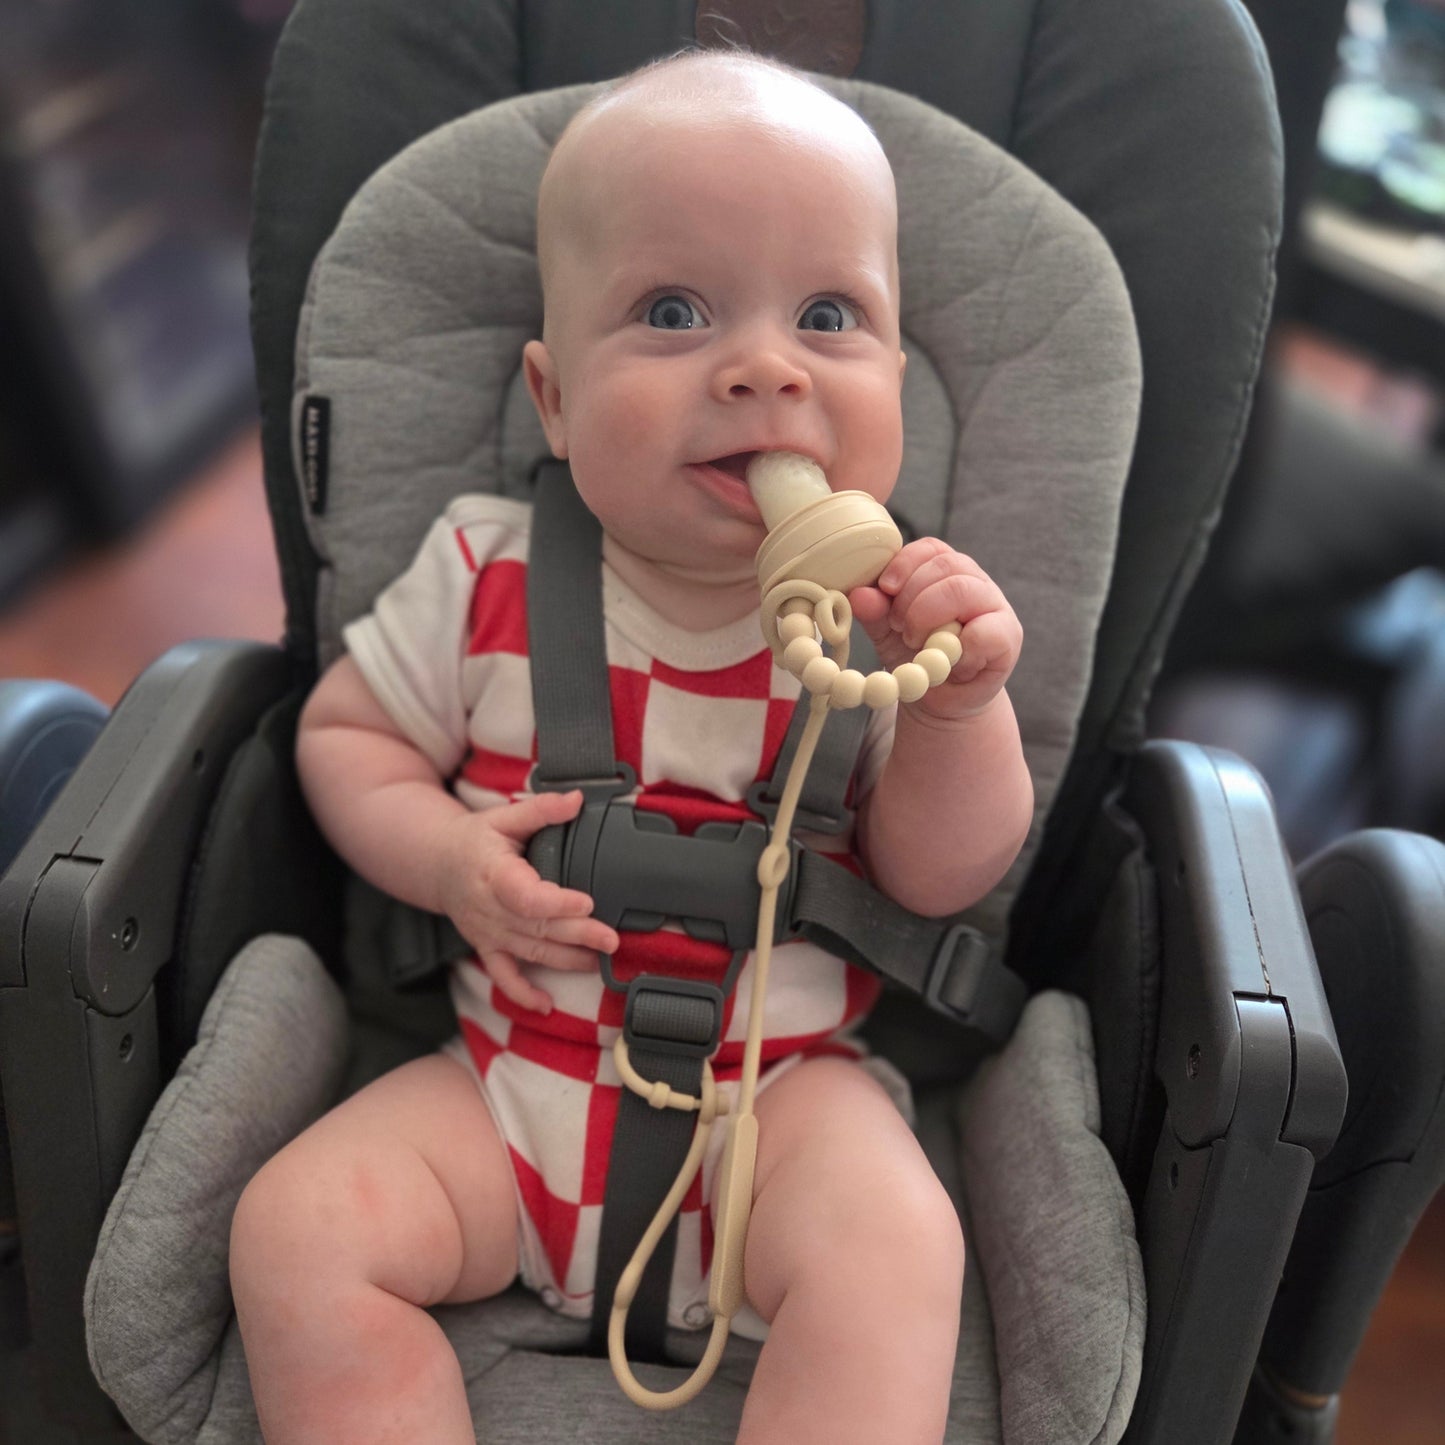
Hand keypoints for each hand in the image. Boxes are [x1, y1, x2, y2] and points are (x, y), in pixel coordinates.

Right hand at [436, 790, 618, 1013]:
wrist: (437, 865)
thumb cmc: (475, 840)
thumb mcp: (504, 817)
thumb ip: (542, 809)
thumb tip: (579, 799)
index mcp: (493, 873)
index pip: (525, 895)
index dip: (556, 903)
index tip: (587, 903)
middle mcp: (489, 909)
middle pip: (536, 928)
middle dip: (577, 935)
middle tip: (612, 939)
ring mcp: (487, 933)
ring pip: (530, 951)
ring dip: (566, 960)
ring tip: (600, 961)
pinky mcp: (487, 947)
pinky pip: (503, 976)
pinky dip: (522, 994)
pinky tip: (546, 1005)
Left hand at [849, 538, 1022, 720]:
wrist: (941, 702)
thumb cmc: (917, 657)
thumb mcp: (888, 633)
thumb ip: (875, 612)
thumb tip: (859, 595)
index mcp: (946, 572)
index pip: (931, 548)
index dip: (905, 563)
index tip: (885, 588)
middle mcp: (974, 582)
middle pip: (946, 564)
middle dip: (912, 596)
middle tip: (898, 626)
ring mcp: (995, 607)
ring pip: (962, 590)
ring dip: (929, 616)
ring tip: (916, 642)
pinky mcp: (1008, 638)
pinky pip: (984, 631)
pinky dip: (957, 647)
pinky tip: (947, 661)